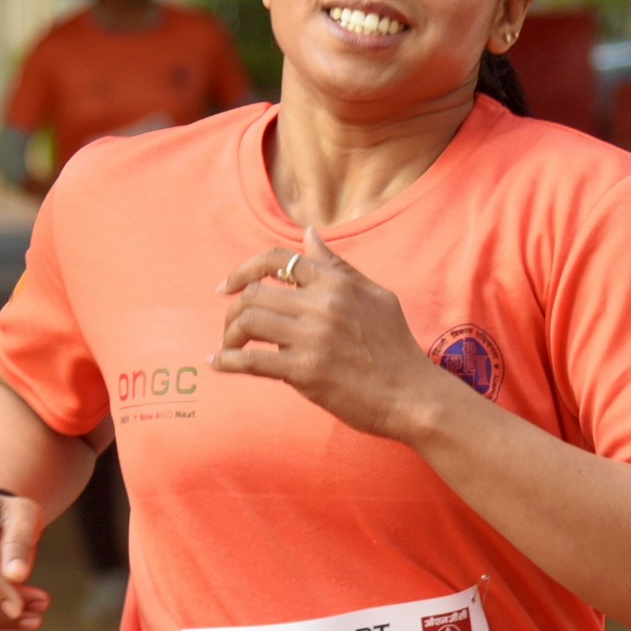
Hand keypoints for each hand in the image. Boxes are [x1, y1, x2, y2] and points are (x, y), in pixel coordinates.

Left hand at [215, 228, 461, 442]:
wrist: (412, 395)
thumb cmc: (395, 347)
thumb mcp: (375, 295)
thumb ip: (338, 266)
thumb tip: (309, 235)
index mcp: (336, 283)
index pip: (276, 260)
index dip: (243, 270)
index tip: (228, 287)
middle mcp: (322, 304)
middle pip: (255, 293)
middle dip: (233, 309)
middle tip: (231, 327)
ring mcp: (313, 338)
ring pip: (248, 321)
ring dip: (229, 334)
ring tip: (229, 347)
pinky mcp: (305, 371)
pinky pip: (251, 361)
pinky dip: (227, 361)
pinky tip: (218, 364)